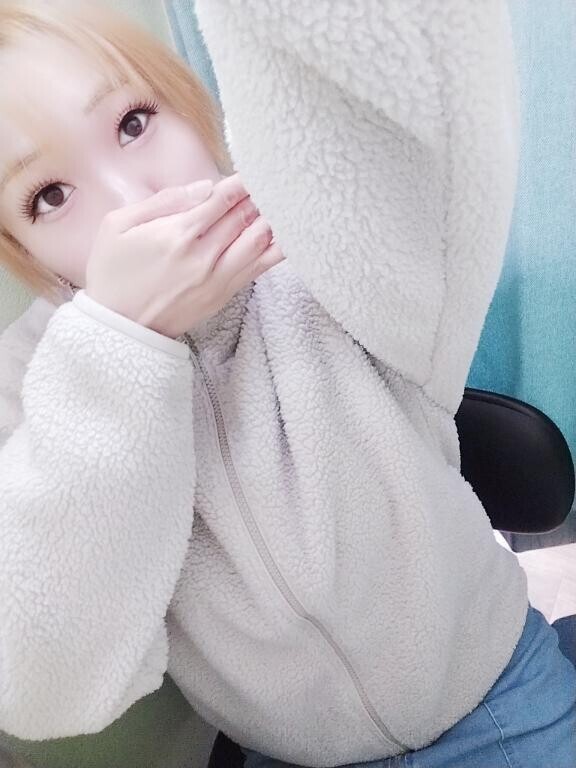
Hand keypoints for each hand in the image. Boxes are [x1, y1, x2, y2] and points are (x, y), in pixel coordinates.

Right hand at [85, 173, 284, 337]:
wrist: (119, 327)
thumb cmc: (113, 273)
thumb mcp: (118, 225)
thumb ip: (163, 201)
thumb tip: (204, 187)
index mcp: (177, 234)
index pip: (222, 199)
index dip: (241, 182)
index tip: (251, 171)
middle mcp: (203, 257)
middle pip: (244, 217)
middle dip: (258, 197)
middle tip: (270, 183)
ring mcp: (218, 279)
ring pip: (259, 242)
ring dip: (272, 219)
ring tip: (281, 203)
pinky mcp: (224, 296)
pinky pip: (259, 268)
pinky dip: (275, 249)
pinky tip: (285, 234)